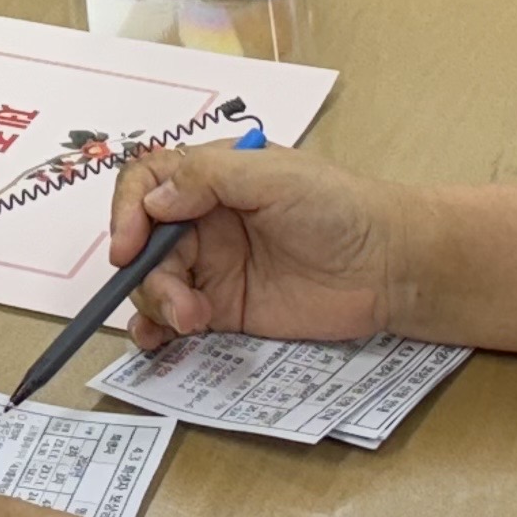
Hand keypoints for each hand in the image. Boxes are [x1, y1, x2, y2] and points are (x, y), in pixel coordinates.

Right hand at [105, 142, 417, 350]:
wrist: (389, 267)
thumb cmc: (339, 208)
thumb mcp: (274, 177)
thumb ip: (209, 179)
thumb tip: (154, 201)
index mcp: (212, 178)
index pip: (146, 184)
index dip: (128, 211)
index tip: (128, 245)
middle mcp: (204, 220)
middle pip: (143, 241)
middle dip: (145, 271)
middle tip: (175, 297)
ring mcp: (213, 267)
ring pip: (155, 282)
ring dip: (157, 303)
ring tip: (192, 321)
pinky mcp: (225, 310)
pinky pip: (175, 318)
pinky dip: (157, 329)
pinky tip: (159, 339)